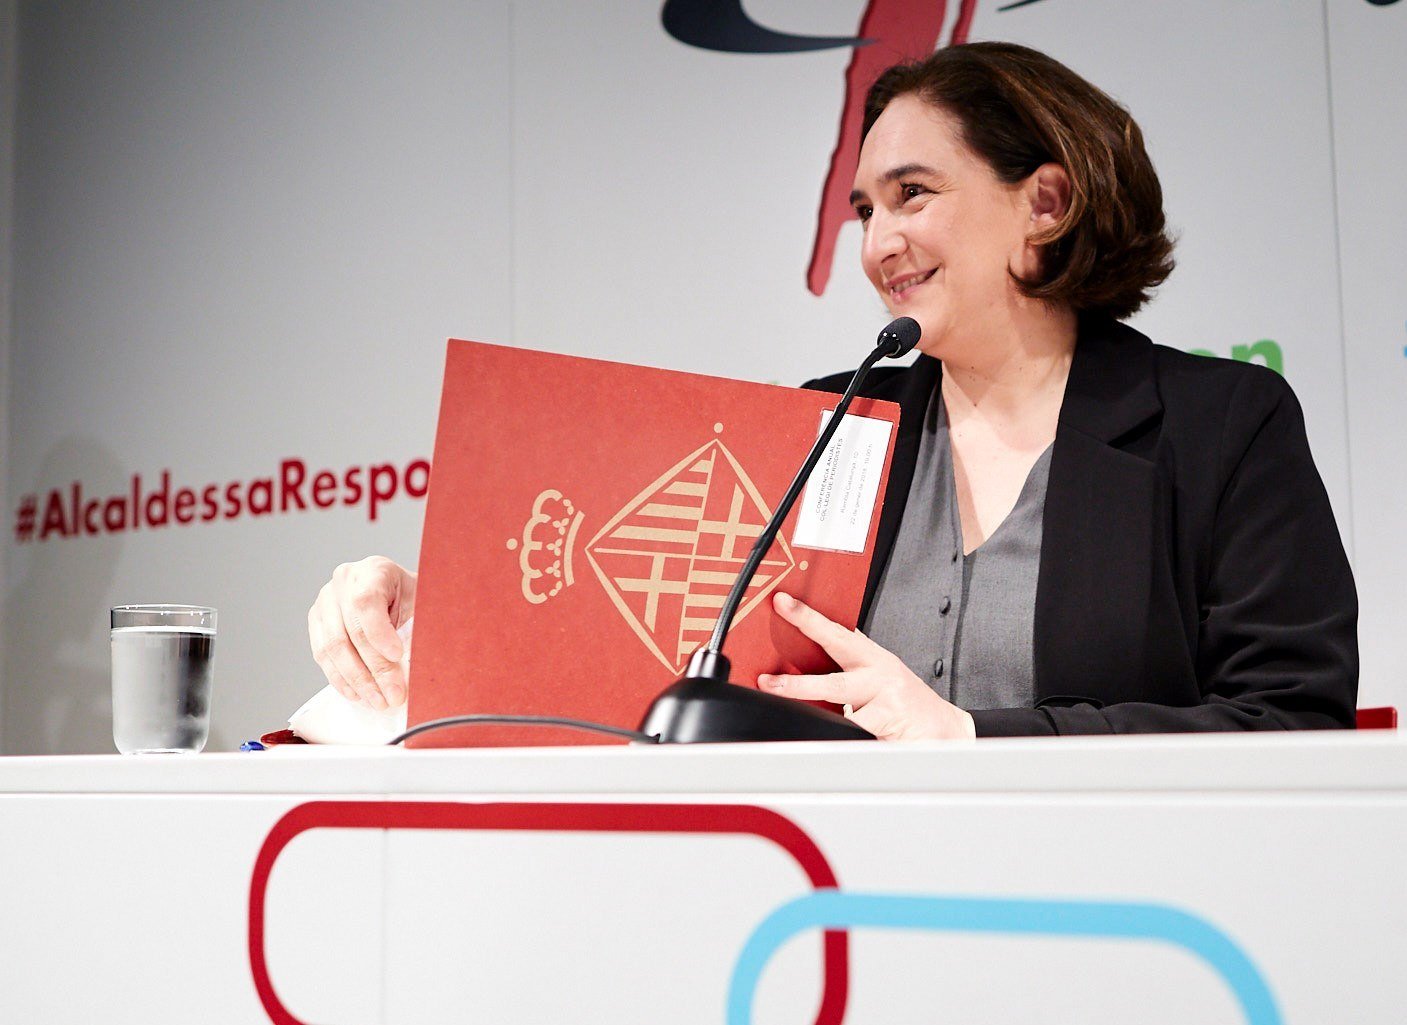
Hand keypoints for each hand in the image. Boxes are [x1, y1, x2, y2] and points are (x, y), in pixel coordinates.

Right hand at [308, 556, 416, 709]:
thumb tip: (414, 668)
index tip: (397, 656)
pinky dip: (341, 679)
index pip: (366, 603)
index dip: (379, 634)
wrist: (398, 591)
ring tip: (378, 701)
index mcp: (373, 569)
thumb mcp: (423, 604)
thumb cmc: (413, 598)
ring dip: (357, 681)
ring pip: (332, 648)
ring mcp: (325, 602)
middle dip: (373, 669)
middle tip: (393, 695)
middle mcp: (344, 581)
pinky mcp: (317, 623)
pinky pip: (322, 656)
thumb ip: (418, 629)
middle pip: (349, 631)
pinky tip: (359, 694)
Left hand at [757, 592, 975, 740]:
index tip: (783, 603)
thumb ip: (849, 666)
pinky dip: (840, 735)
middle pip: (832, 680)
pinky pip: (856, 730)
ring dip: (812, 709)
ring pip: (841, 709)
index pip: (836, 633)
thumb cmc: (907, 703)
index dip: (807, 618)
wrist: (946, 728)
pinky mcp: (891, 725)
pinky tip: (831, 736)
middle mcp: (879, 676)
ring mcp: (886, 701)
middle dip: (796, 684)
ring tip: (785, 702)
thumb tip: (803, 661)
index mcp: (872, 658)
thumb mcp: (879, 676)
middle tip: (769, 682)